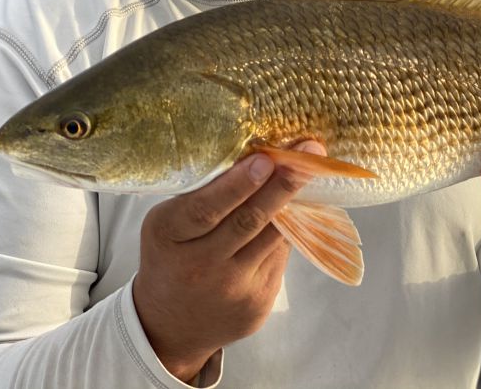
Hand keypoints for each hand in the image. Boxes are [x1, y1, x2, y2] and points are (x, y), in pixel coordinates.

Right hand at [133, 139, 325, 381]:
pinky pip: (279, 256)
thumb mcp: (170, 226)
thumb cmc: (173, 258)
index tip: (265, 159)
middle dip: (281, 184)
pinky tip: (302, 206)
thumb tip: (259, 158)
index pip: (205, 208)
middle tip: (307, 154)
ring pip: (271, 236)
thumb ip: (204, 198)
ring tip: (313, 170)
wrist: (170, 325)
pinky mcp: (256, 302)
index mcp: (167, 235)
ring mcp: (230, 288)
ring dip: (295, 201)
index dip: (237, 184)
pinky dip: (291, 228)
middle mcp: (198, 265)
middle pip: (247, 220)